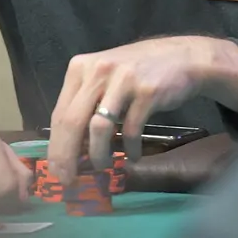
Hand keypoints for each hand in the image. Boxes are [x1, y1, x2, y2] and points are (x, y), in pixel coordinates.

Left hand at [48, 36, 237, 187]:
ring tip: (102, 167)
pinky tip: (132, 157)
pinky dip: (130, 148)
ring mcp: (122, 80)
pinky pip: (131, 129)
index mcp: (80, 67)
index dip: (55, 147)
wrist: (182, 57)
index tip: (56, 171)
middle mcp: (98, 71)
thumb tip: (69, 147)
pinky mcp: (147, 92)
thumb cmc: (137, 72)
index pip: (59, 114)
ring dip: (98, 154)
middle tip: (69, 180)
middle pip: (73, 122)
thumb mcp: (104, 78)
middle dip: (68, 157)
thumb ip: (85, 103)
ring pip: (99, 128)